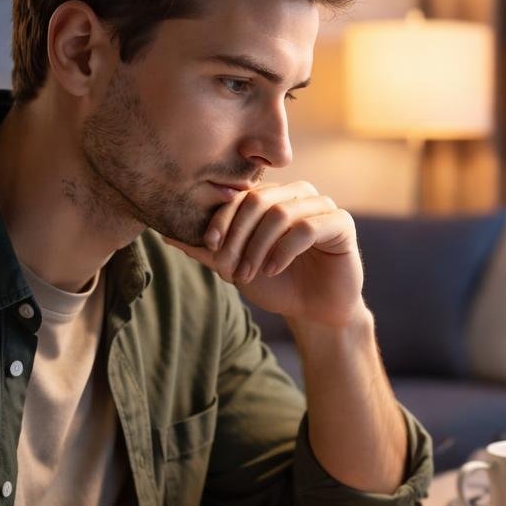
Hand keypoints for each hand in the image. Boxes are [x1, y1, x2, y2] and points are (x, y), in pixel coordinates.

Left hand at [168, 180, 364, 327]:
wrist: (315, 312)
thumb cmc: (278, 284)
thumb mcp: (236, 266)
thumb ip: (207, 249)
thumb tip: (163, 233)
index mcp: (274, 196)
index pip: (240, 195)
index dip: (222, 219)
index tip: (209, 247)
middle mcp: (298, 194)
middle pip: (258, 201)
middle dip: (238, 237)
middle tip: (230, 269)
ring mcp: (322, 206)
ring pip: (280, 214)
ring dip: (257, 248)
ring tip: (249, 274)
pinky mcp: (341, 223)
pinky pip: (307, 227)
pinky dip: (283, 250)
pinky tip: (274, 269)